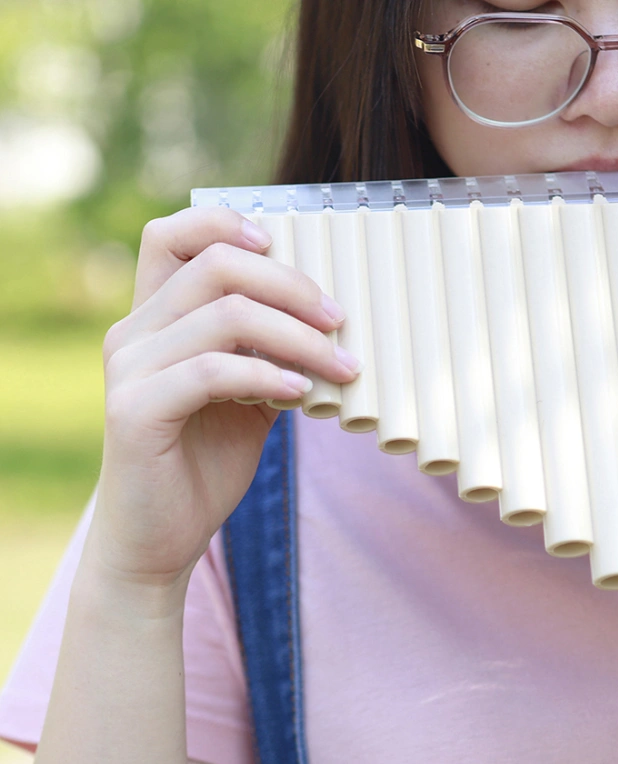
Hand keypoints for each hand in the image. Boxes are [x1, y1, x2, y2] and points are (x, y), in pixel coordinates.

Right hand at [91, 207, 358, 586]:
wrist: (160, 537)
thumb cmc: (205, 463)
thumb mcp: (248, 398)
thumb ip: (271, 355)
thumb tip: (333, 324)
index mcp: (154, 319)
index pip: (172, 235)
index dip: (227, 224)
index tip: (283, 248)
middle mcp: (132, 332)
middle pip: (216, 266)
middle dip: (292, 287)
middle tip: (341, 321)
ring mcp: (129, 369)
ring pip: (223, 315)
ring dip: (297, 338)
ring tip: (341, 367)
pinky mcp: (135, 411)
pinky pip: (213, 371)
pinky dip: (267, 375)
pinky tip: (301, 393)